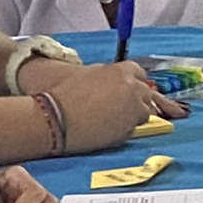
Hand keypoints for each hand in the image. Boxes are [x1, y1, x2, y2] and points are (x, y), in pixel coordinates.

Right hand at [38, 62, 180, 151]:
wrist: (56, 118)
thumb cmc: (65, 95)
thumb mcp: (89, 74)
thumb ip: (109, 77)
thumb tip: (116, 83)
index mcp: (122, 71)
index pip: (140, 74)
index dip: (134, 83)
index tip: (128, 90)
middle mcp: (133, 89)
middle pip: (146, 95)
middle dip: (136, 100)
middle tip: (118, 108)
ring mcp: (133, 111)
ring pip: (144, 114)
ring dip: (132, 116)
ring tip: (110, 119)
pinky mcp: (128, 131)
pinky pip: (132, 130)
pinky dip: (123, 130)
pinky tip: (106, 129)